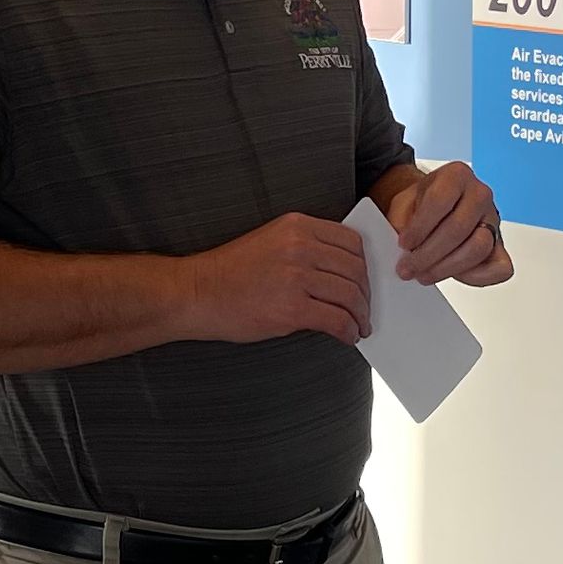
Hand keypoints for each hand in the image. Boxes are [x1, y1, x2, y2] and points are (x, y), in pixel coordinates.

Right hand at [183, 212, 372, 344]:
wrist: (197, 294)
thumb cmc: (231, 273)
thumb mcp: (271, 242)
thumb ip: (306, 247)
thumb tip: (343, 272)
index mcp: (297, 226)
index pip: (351, 242)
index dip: (365, 266)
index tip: (364, 282)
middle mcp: (300, 246)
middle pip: (355, 269)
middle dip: (365, 294)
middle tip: (364, 310)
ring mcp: (296, 276)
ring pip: (350, 295)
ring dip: (360, 315)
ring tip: (359, 327)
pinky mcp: (292, 307)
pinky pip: (337, 319)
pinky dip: (348, 331)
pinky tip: (347, 337)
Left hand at [386, 162, 514, 286]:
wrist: (431, 207)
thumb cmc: (420, 205)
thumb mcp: (403, 204)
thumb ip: (402, 223)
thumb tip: (404, 251)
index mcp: (456, 175)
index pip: (439, 201)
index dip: (420, 227)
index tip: (404, 244)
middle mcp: (479, 194)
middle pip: (458, 228)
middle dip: (429, 254)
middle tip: (409, 268)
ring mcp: (492, 219)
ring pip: (478, 248)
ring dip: (447, 267)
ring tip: (424, 274)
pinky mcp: (499, 245)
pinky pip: (499, 267)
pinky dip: (476, 276)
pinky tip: (452, 275)